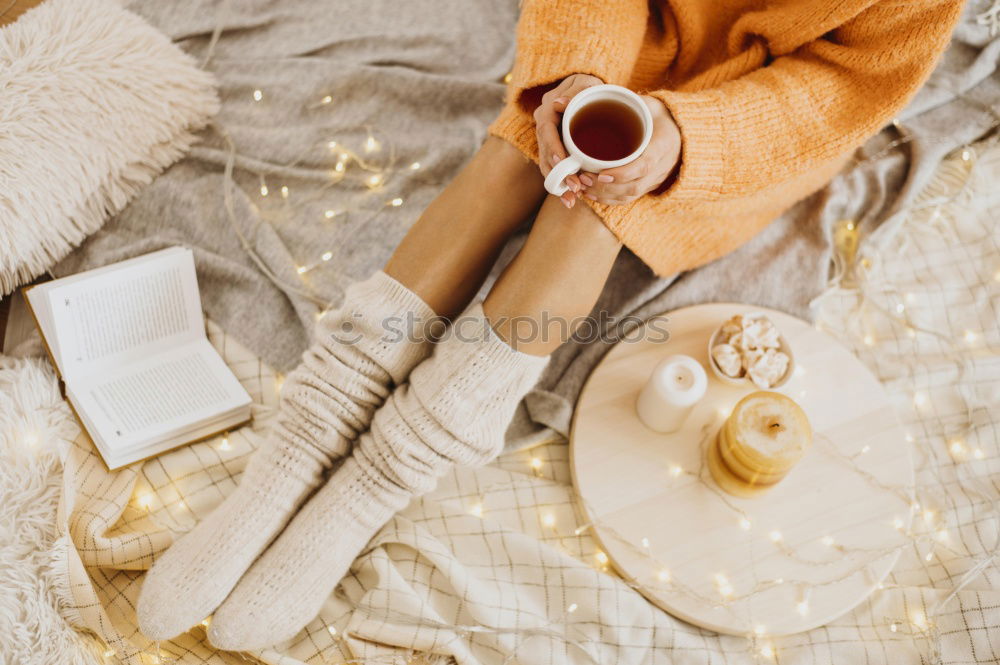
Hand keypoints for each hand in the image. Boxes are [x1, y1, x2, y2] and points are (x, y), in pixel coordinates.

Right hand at [533, 73, 603, 207]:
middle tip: (574, 187)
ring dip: (559, 184)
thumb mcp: (585, 83)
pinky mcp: (556, 150)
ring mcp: (549, 140)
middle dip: (558, 173)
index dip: (552, 147)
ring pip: (548, 165)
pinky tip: (570, 199)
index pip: (545, 131)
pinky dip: (562, 184)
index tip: (562, 162)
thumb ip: (575, 92)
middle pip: (546, 153)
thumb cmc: (589, 85)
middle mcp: (544, 126)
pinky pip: (555, 169)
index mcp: (547, 110)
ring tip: (572, 199)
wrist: (588, 91)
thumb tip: (558, 103)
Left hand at [580, 96, 680, 205]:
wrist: (682, 132)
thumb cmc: (662, 116)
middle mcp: (661, 167)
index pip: (644, 166)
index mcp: (663, 145)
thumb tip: (596, 100)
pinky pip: (629, 199)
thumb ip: (629, 104)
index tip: (602, 174)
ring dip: (604, 195)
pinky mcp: (649, 186)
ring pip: (629, 195)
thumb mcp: (651, 105)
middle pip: (633, 186)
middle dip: (606, 187)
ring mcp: (655, 179)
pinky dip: (609, 200)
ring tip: (583, 185)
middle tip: (583, 178)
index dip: (623, 174)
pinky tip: (591, 194)